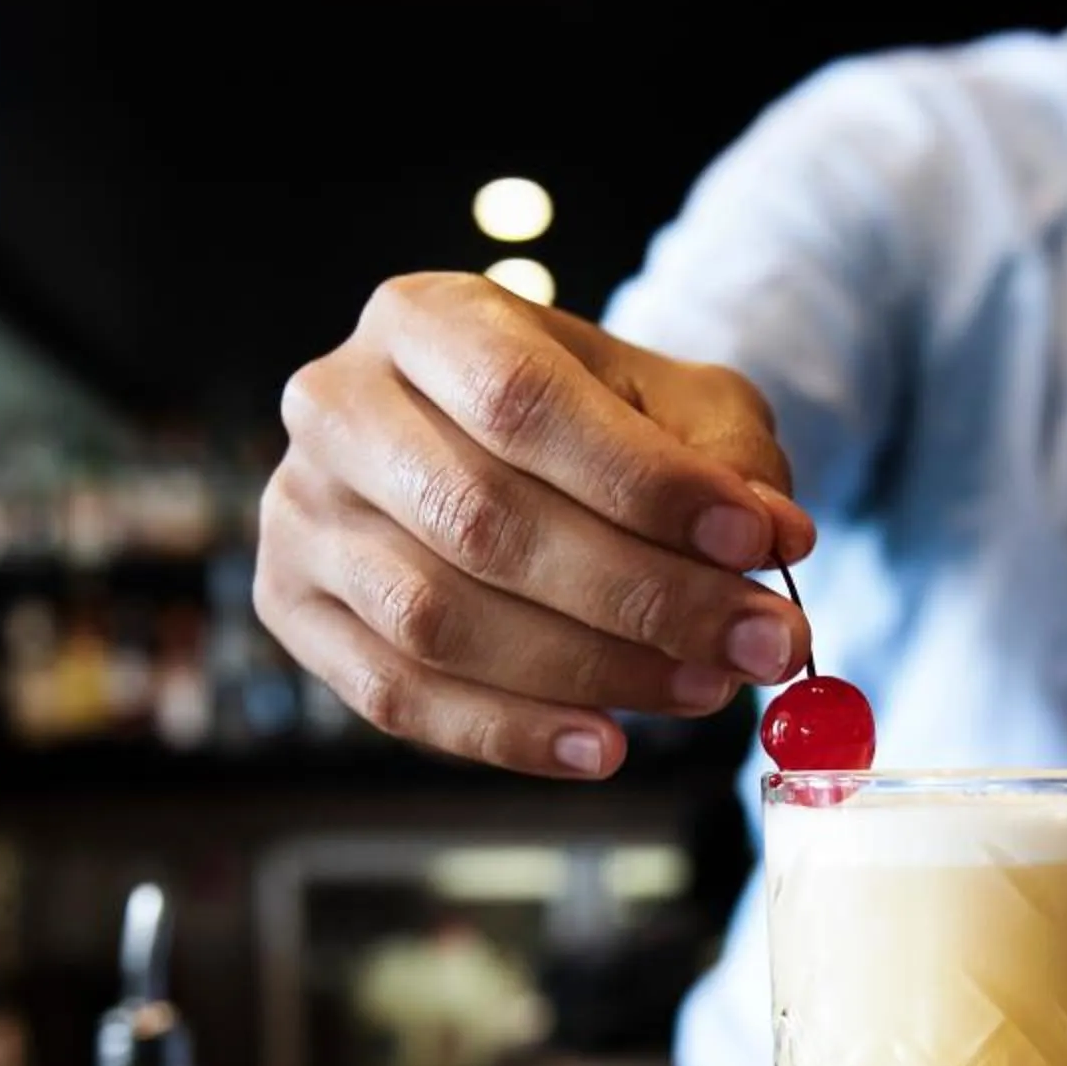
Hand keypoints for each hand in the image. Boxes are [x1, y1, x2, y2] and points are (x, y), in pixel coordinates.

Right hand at [257, 273, 816, 779]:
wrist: (497, 447)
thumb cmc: (594, 421)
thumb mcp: (674, 401)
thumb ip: (728, 458)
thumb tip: (774, 539)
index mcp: (425, 318)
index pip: (524, 402)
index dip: (645, 483)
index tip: (758, 542)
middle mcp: (338, 405)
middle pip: (482, 520)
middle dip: (643, 596)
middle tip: (762, 642)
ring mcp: (300, 511)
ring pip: (437, 619)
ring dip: (589, 671)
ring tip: (705, 688)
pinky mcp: (292, 606)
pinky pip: (396, 695)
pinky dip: (508, 732)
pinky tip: (604, 746)